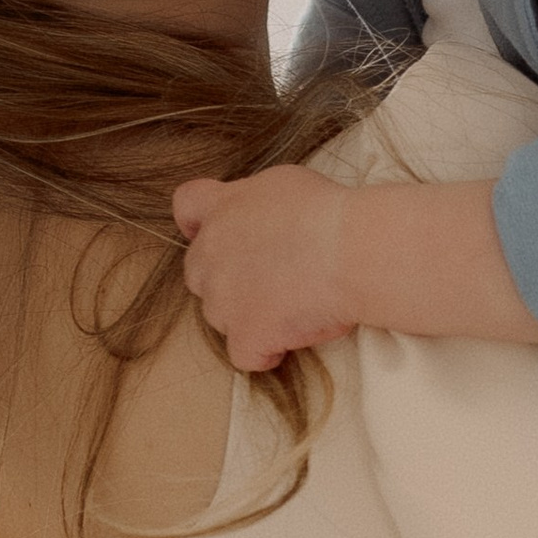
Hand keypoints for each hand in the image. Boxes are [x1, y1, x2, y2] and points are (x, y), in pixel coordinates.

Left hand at [172, 169, 361, 371]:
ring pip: (219, 315)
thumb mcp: (283, 183)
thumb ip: (255, 203)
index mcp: (222, 209)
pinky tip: (288, 340)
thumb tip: (260, 220)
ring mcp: (223, 299)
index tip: (220, 234)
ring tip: (289, 307)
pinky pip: (244, 355)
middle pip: (198, 272)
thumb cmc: (329, 212)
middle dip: (225, 277)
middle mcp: (211, 253)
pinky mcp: (245, 335)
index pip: (187, 205)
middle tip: (268, 277)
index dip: (197, 222)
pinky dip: (264, 352)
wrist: (350, 251)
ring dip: (245, 314)